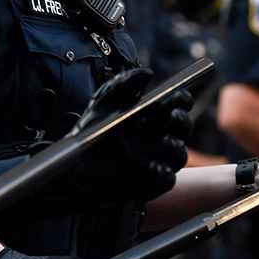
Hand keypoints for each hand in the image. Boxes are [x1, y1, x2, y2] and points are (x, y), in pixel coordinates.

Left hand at [74, 68, 190, 201]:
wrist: (74, 163)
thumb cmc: (92, 131)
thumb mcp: (103, 102)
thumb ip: (122, 84)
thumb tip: (145, 74)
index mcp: (153, 116)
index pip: (178, 104)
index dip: (182, 99)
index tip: (178, 96)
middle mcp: (159, 137)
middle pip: (184, 127)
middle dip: (182, 120)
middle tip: (171, 116)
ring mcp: (158, 160)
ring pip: (180, 154)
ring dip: (173, 146)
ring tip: (161, 141)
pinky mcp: (151, 183)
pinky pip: (167, 179)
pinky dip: (163, 173)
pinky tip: (153, 166)